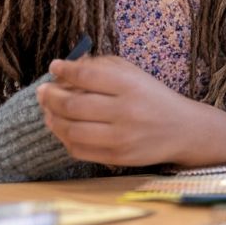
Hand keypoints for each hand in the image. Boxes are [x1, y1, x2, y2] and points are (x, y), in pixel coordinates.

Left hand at [36, 55, 225, 167]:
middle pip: (72, 104)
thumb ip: (103, 67)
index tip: (54, 67)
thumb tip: (67, 67)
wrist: (183, 129)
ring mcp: (120, 137)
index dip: (64, 70)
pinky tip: (63, 127)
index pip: (87, 76)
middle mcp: (125, 111)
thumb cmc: (153, 97)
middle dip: (50, 96)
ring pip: (70, 129)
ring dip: (52, 118)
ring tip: (49, 110)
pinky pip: (77, 149)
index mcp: (131, 85)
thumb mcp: (135, 74)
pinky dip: (64, 137)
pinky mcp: (117, 157)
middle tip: (43, 91)